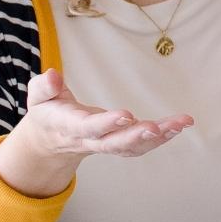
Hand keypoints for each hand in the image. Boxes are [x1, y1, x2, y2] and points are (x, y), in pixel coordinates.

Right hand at [0, 69, 193, 197]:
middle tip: (157, 128)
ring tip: (181, 124)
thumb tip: (53, 74)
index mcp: (69, 127)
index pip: (88, 127)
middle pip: (114, 144)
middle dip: (136, 137)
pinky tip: (179, 126)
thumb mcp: (38, 97)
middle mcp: (90, 140)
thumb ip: (44, 87)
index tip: (126, 115)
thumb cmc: (48, 112)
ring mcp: (106, 145)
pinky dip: (161, 137)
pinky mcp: (119, 143)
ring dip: (158, 137)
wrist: (51, 141)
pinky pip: (141, 145)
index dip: (106, 123)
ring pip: (133, 147)